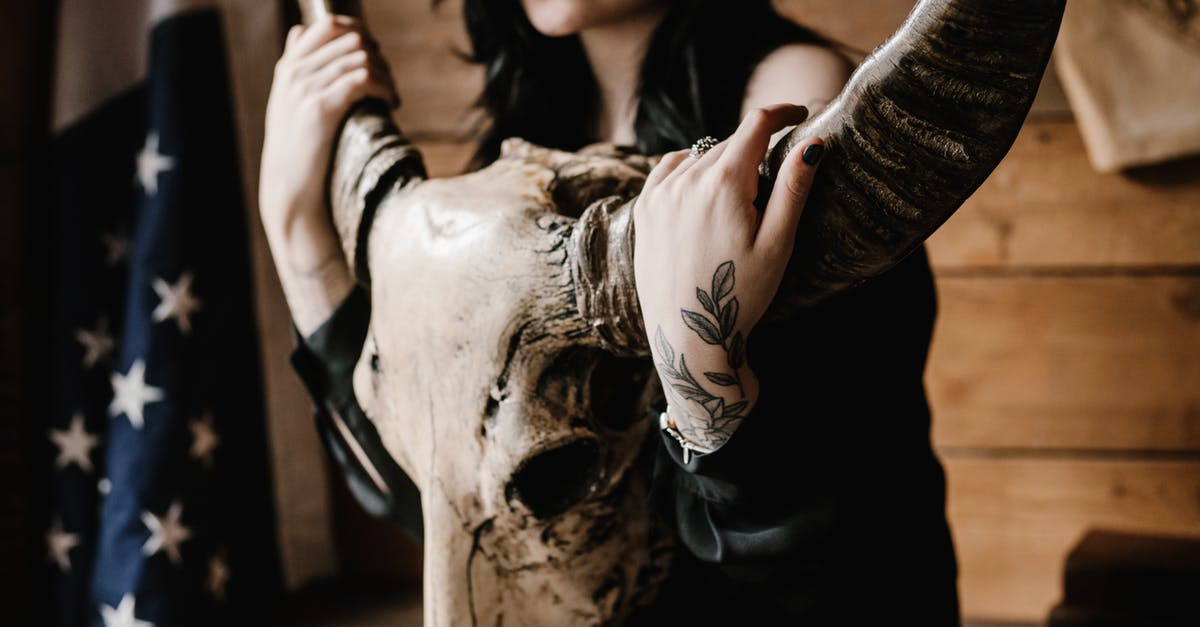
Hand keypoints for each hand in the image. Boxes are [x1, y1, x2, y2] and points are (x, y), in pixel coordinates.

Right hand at [260, 15, 397, 333]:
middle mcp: (295, 72)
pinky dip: (383, 87)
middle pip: (351, 38)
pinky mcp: (321, 108)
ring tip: (391, 97)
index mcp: (289, 67)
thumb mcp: (289, 104)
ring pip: (360, 57)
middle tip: (388, 83)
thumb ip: (296, 66)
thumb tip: (299, 31)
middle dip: (378, 57)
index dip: (361, 35)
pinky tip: (390, 104)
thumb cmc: (298, 154)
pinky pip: (362, 78)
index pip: (329, 25)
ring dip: (385, 74)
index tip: (377, 59)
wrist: (290, 191)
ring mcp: (305, 88)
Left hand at [633, 104, 823, 453]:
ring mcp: (659, 194)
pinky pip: (670, 170)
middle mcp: (685, 179)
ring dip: (722, 162)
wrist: (688, 336)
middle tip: (772, 181)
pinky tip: (703, 189)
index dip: (782, 113)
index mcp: (723, 182)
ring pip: (700, 156)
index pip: (756, 123)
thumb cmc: (741, 294)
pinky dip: (689, 170)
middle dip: (755, 150)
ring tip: (739, 197)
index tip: (799, 114)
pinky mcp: (644, 210)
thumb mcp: (778, 242)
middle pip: (729, 143)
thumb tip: (813, 142)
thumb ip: (794, 187)